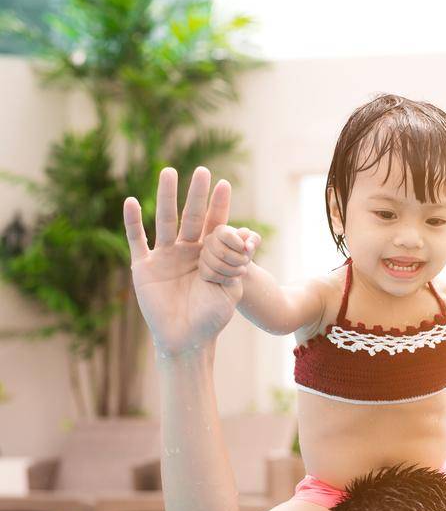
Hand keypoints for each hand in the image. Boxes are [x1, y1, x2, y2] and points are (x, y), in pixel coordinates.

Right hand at [124, 168, 241, 357]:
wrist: (187, 340)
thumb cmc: (212, 318)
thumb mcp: (231, 290)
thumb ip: (237, 263)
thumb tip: (250, 236)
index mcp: (208, 256)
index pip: (215, 225)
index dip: (219, 206)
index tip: (225, 183)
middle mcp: (186, 251)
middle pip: (191, 216)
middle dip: (196, 194)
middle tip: (202, 171)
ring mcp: (164, 257)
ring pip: (164, 221)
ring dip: (166, 197)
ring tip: (168, 172)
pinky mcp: (144, 267)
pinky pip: (136, 240)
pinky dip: (132, 222)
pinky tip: (131, 201)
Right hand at [199, 224, 260, 289]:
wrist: (237, 266)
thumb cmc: (244, 251)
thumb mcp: (253, 243)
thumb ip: (253, 240)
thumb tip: (248, 246)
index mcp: (220, 230)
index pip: (227, 236)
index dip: (239, 245)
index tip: (245, 249)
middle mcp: (209, 240)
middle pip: (222, 252)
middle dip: (238, 260)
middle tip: (246, 262)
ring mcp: (203, 254)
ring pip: (216, 265)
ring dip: (233, 271)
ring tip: (242, 271)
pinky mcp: (202, 268)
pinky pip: (210, 275)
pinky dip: (225, 279)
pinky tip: (234, 280)